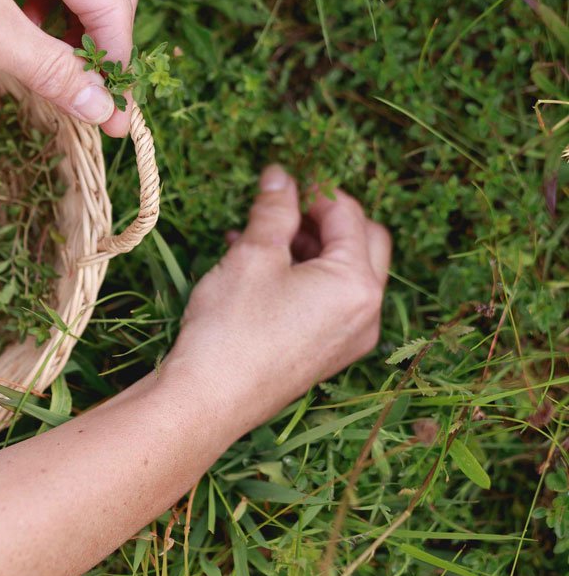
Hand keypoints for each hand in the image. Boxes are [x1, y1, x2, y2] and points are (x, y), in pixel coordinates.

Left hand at [0, 0, 137, 135]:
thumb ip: (51, 69)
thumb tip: (105, 109)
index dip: (117, 56)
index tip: (118, 114)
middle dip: (103, 50)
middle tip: (100, 109)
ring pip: (66, 5)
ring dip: (73, 49)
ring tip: (66, 94)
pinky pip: (31, 9)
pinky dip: (41, 42)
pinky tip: (30, 66)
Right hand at [164, 165, 390, 436]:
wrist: (209, 400)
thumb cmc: (232, 327)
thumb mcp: (252, 255)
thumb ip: (274, 209)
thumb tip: (281, 175)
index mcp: (357, 284)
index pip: (349, 215)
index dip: (315, 190)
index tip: (281, 179)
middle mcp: (367, 313)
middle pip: (362, 243)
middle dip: (324, 218)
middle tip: (282, 206)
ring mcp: (350, 337)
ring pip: (343, 273)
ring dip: (308, 247)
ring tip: (257, 235)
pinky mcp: (328, 353)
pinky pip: (328, 301)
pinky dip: (303, 277)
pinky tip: (259, 268)